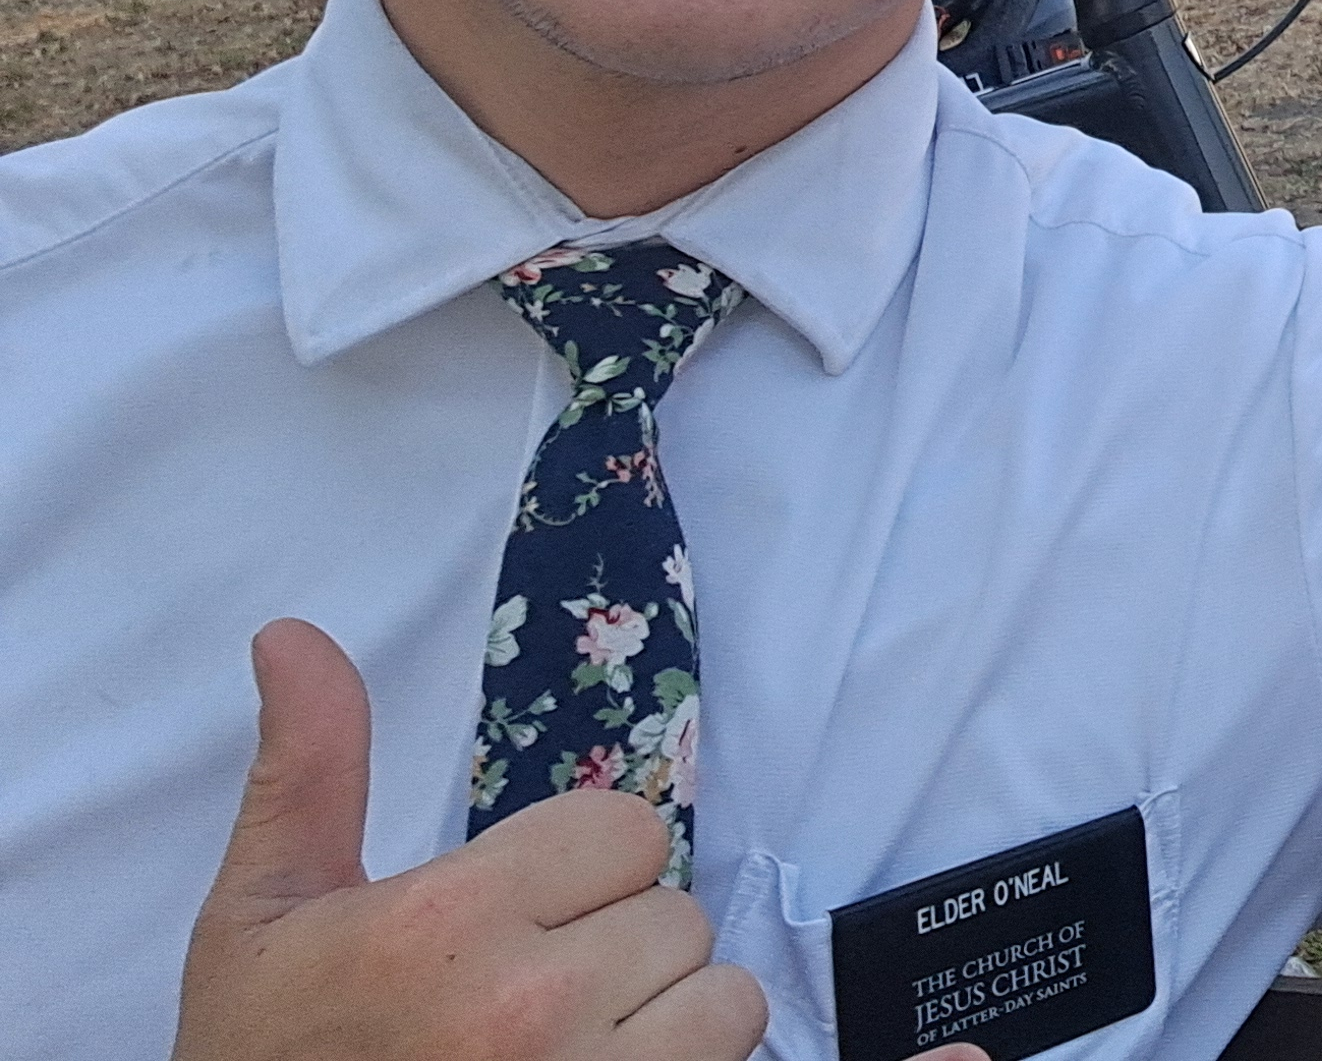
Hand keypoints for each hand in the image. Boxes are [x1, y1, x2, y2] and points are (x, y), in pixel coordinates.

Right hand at [175, 619, 770, 1060]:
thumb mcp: (260, 918)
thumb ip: (309, 770)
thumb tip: (293, 635)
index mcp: (447, 923)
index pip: (624, 830)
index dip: (577, 871)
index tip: (511, 920)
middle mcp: (527, 1004)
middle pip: (673, 911)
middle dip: (614, 947)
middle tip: (523, 999)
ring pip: (717, 993)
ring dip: (662, 1016)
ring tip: (568, 1047)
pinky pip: (728, 1059)